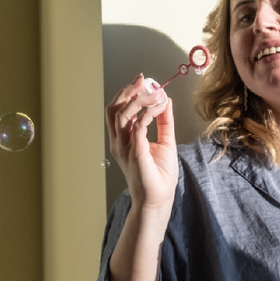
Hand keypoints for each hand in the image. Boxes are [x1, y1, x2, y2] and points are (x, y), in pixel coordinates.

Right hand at [105, 74, 178, 213]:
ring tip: (155, 93)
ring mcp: (124, 147)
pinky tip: (159, 107)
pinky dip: (149, 112)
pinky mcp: (135, 152)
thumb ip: (164, 121)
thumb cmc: (159, 176)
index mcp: (123, 140)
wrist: (158, 199)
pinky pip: (138, 125)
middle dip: (127, 91)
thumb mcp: (165, 142)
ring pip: (122, 114)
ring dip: (139, 99)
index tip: (142, 81)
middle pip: (113, 109)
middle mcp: (119, 142)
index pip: (117, 110)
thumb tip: (166, 100)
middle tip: (143, 81)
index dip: (127, 93)